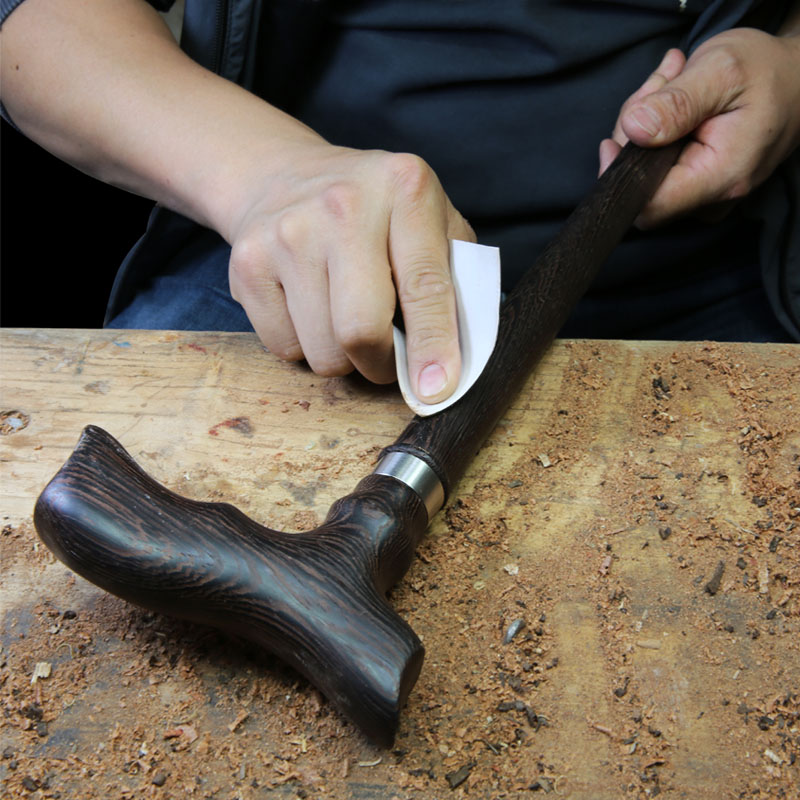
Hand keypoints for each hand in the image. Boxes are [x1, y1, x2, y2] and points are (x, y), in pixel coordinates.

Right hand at [227, 142, 474, 402]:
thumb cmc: (374, 212)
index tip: (436, 390)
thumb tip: (457, 362)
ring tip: (343, 317)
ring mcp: (289, 232)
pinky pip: (283, 347)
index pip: (424, 286)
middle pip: (360, 330)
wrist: (282, 175)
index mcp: (405, 189)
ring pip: (322, 352)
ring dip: (342, 357)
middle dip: (379, 365)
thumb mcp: (430, 219)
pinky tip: (308, 307)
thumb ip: (454, 279)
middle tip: (385, 359)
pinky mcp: (247, 261)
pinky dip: (302, 346)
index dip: (433, 347)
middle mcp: (344, 205)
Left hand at [599, 26, 799, 227]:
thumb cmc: (767, 71)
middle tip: (660, 85)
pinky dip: (655, 131)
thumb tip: (633, 130)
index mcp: (719, 178)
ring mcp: (705, 197)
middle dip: (636, 134)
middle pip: (641, 188)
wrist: (797, 78)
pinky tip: (674, 100)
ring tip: (673, 82)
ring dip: (645, 124)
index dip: (621, 176)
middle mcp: (712, 200)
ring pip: (645, 175)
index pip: (648, 207)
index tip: (613, 140)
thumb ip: (676, 104)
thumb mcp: (722, 71)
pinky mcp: (697, 186)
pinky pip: (656, 168)